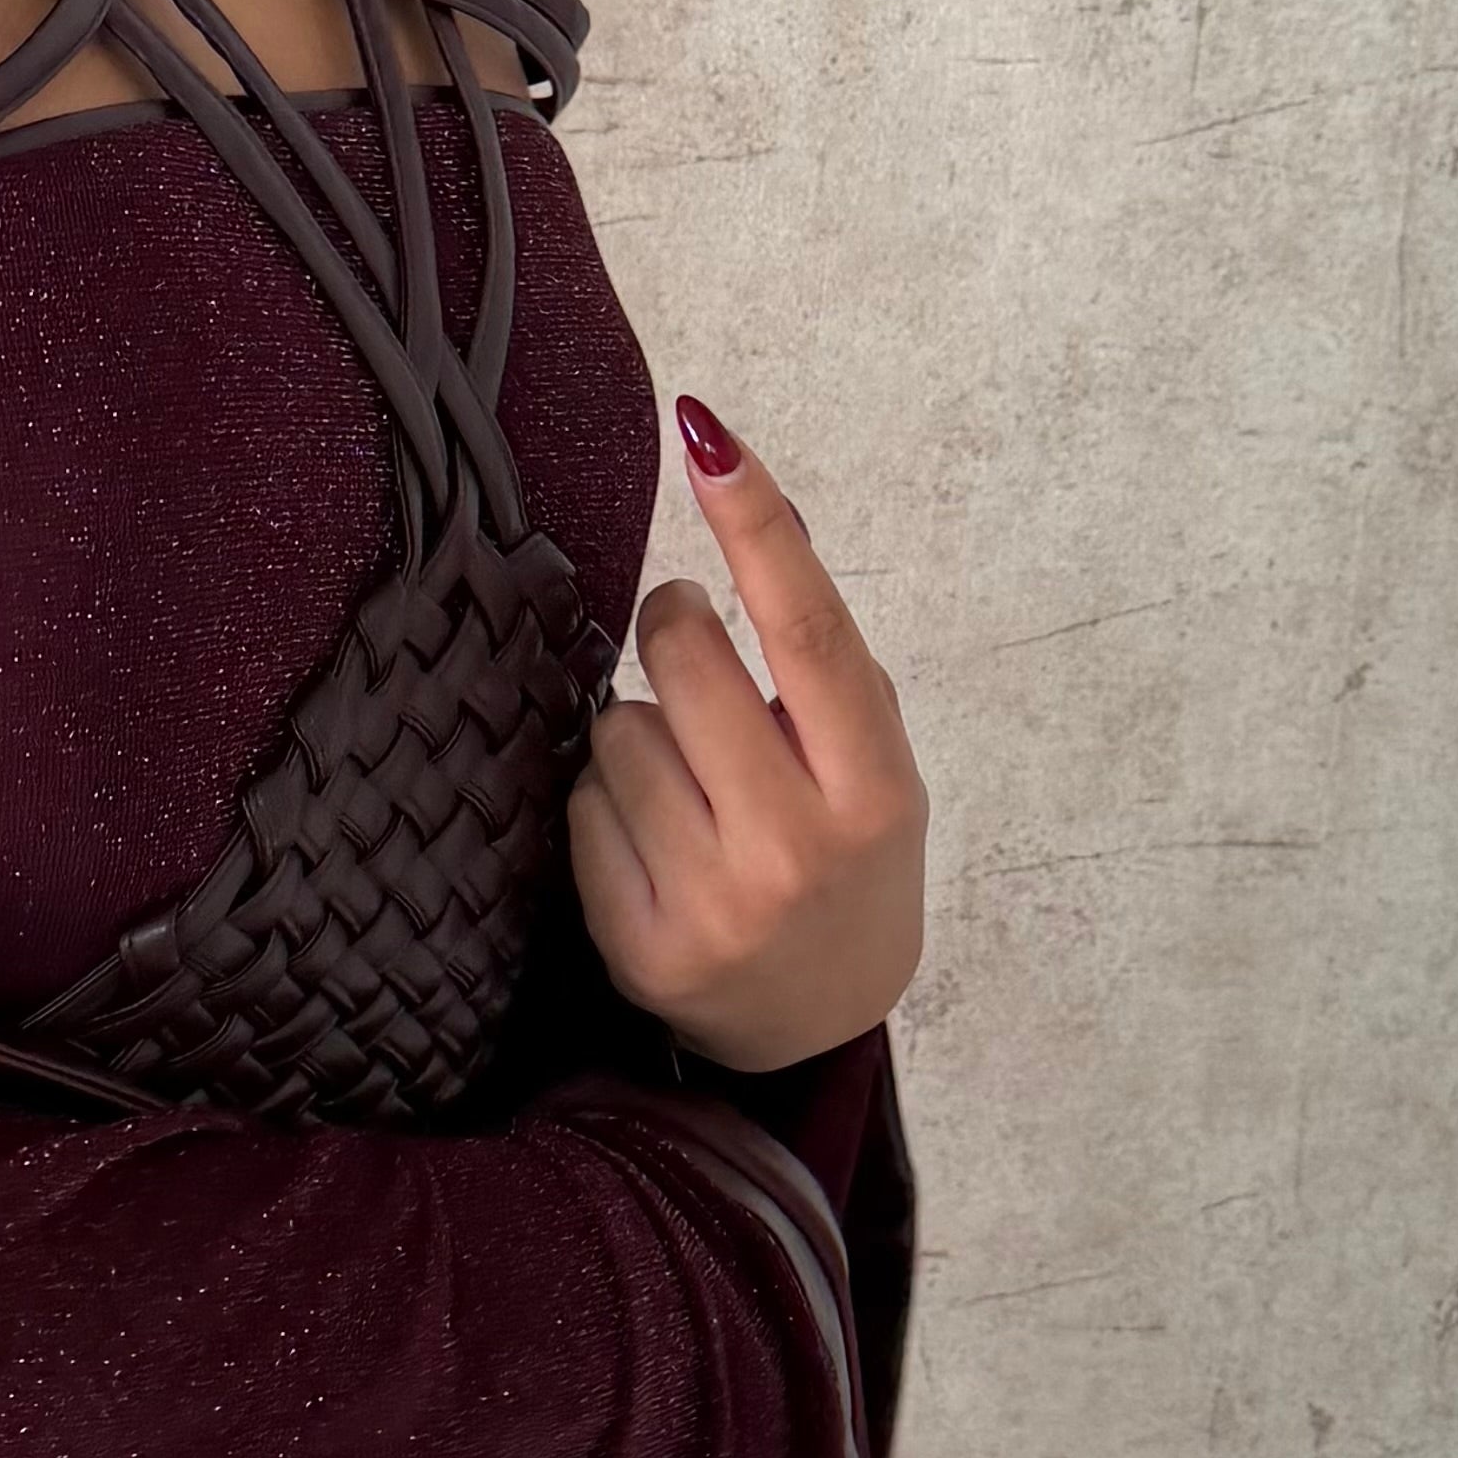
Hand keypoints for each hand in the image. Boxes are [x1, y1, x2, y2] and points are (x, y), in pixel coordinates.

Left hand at [567, 395, 926, 1073]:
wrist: (816, 1019)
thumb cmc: (843, 856)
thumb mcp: (870, 764)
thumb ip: (821, 662)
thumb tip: (753, 508)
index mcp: (874, 790)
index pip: (808, 632)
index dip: (757, 527)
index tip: (709, 438)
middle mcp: (796, 847)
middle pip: (684, 663)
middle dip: (673, 625)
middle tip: (687, 637)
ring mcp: (714, 903)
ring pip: (618, 731)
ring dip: (639, 732)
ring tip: (688, 783)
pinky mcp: (640, 946)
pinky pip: (582, 809)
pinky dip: (608, 806)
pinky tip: (655, 843)